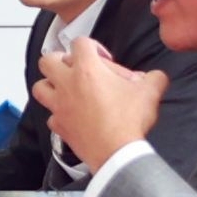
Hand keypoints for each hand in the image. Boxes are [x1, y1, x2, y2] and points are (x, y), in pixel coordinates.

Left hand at [35, 42, 169, 166]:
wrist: (116, 153)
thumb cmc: (128, 120)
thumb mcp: (150, 92)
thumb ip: (155, 78)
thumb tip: (156, 77)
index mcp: (87, 69)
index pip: (79, 42)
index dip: (93, 46)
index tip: (104, 59)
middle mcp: (67, 84)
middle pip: (47, 60)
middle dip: (60, 60)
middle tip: (77, 69)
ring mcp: (59, 106)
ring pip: (40, 87)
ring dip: (51, 85)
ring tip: (67, 90)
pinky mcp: (59, 126)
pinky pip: (50, 116)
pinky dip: (58, 114)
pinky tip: (72, 116)